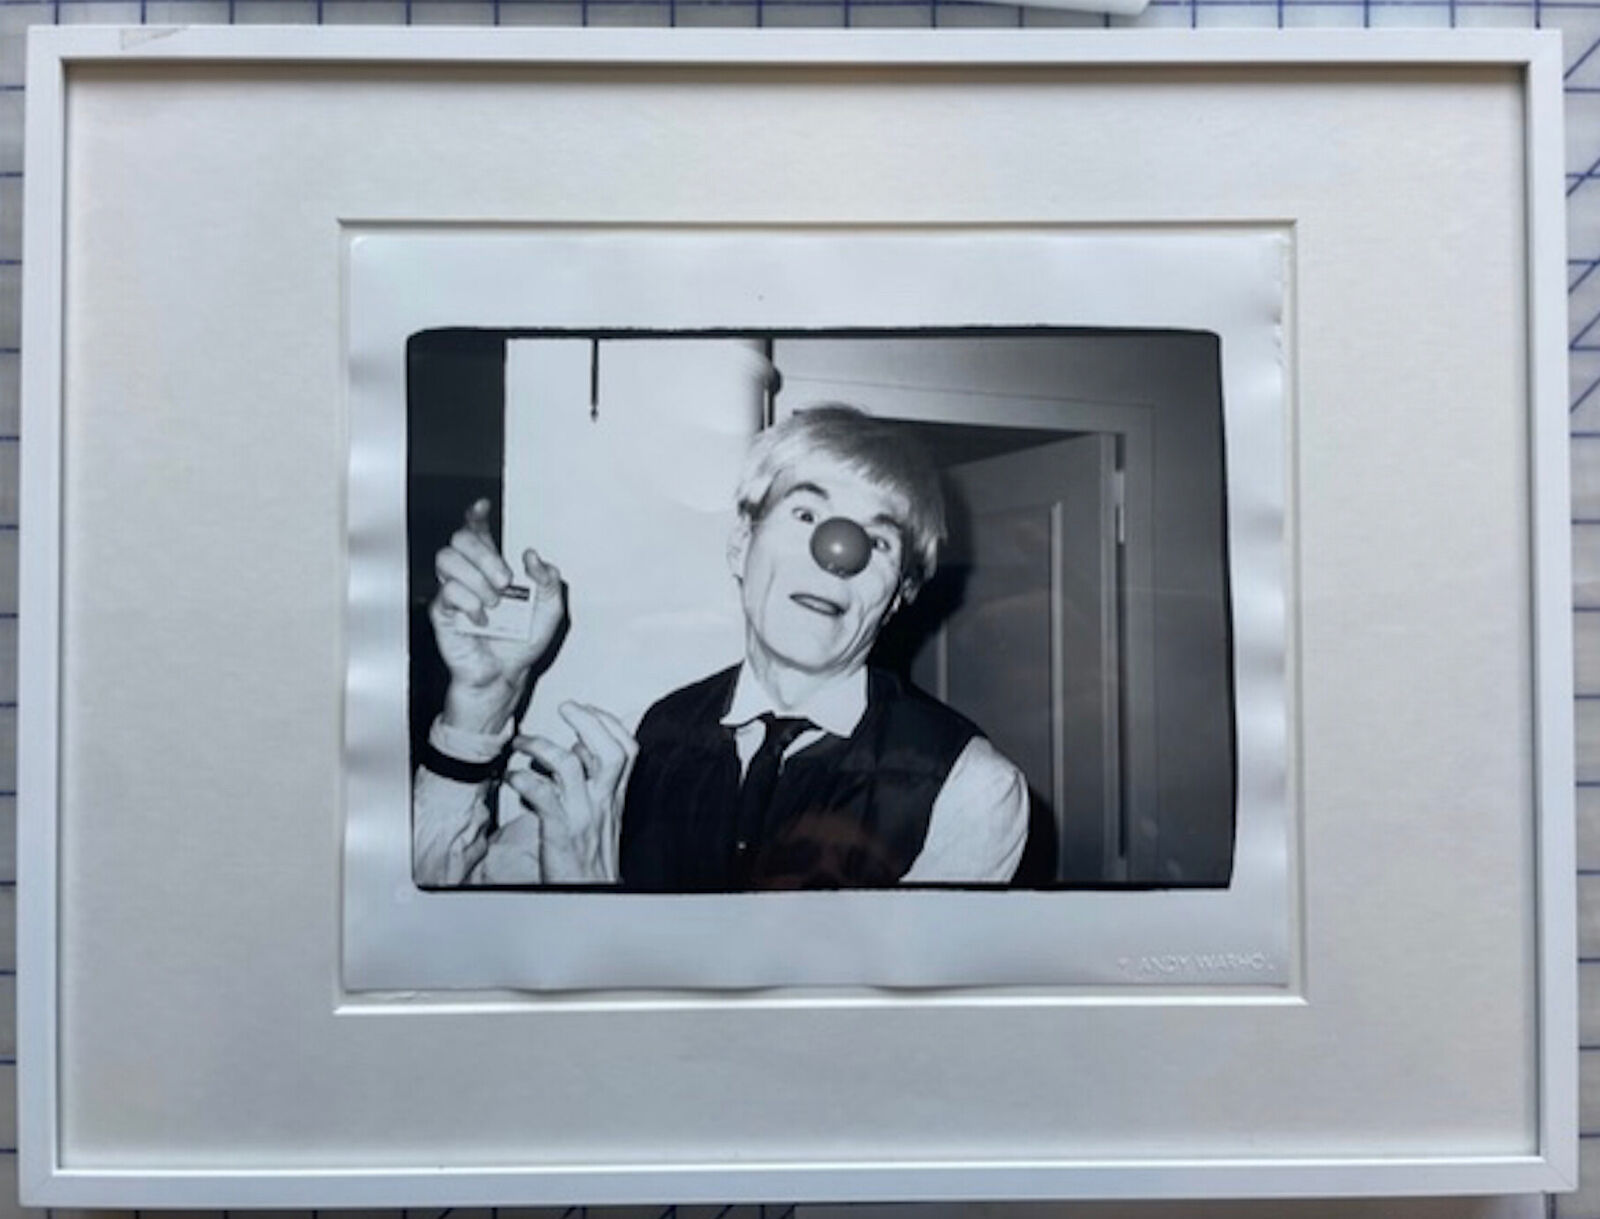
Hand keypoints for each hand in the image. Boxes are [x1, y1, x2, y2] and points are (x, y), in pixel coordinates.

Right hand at [429, 499, 565, 732]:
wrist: (506, 676)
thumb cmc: (523, 642)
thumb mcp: (551, 610)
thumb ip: (549, 581)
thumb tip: (532, 557)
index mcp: (492, 567)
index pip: (477, 532)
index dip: (475, 516)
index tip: (481, 507)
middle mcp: (469, 574)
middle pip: (459, 538)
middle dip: (485, 554)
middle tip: (506, 582)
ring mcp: (452, 591)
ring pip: (446, 558)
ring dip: (476, 578)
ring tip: (494, 603)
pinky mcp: (442, 612)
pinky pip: (447, 592)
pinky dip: (469, 602)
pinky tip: (482, 619)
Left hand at [507, 702, 637, 883]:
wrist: (591, 897)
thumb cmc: (589, 857)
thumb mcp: (600, 814)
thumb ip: (592, 780)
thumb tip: (578, 748)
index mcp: (614, 796)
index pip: (627, 749)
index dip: (609, 722)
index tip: (587, 709)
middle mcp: (603, 802)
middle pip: (609, 750)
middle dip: (587, 721)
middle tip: (565, 707)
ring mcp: (582, 814)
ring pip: (570, 764)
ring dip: (542, 745)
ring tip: (522, 742)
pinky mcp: (560, 830)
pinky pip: (541, 794)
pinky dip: (523, 778)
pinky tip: (512, 777)